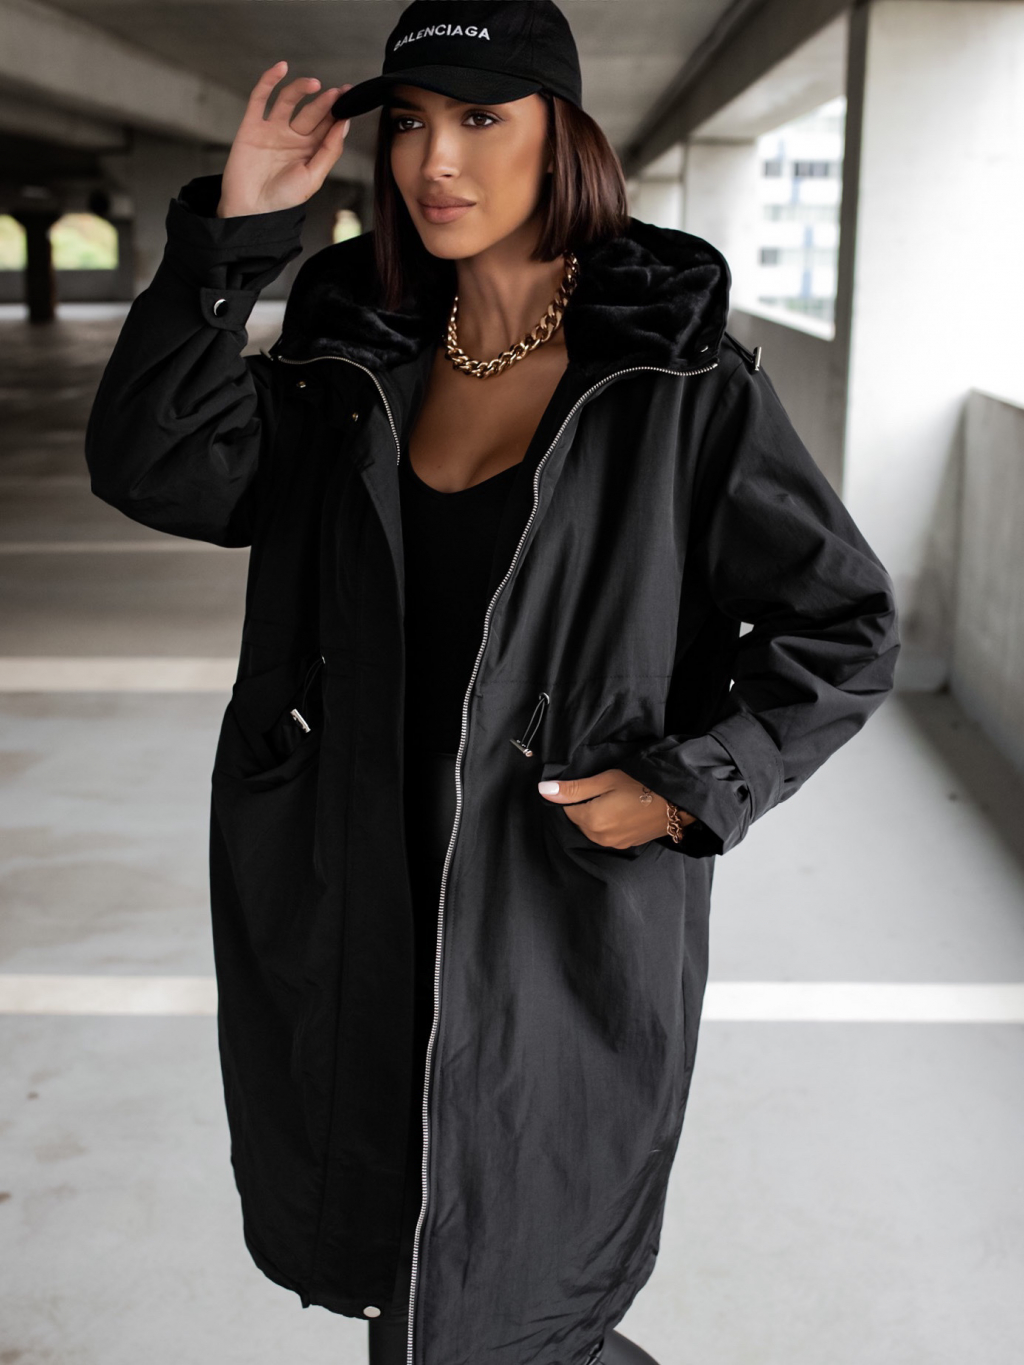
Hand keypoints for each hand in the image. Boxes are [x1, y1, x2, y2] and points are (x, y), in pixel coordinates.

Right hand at [217, 61, 353, 216]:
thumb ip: (329, 152)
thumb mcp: (312, 178)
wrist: (250, 208)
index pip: (327, 126)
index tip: (350, 98)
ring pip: (289, 100)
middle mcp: (292, 137)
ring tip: (314, 84)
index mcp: (309, 151)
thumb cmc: (282, 199)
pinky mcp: (252, 125)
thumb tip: (343, 126)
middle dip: (326, 101)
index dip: (339, 112)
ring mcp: (272, 129)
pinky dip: (268, 81)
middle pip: (312, 112)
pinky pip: (260, 98)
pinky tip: (280, 69)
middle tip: (339, 91)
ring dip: (301, 89)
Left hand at [537, 768, 696, 848]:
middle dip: (584, 806)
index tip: (590, 784)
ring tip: (615, 798)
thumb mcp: (606, 780)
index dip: (574, 794)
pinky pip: (607, 834)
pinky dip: (610, 822)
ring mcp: (614, 844)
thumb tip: (544, 790)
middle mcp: (599, 838)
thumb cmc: (642, 785)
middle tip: (604, 789)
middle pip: (579, 820)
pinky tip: (623, 809)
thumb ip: (574, 789)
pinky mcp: (626, 844)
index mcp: (591, 821)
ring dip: (597, 815)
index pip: (566, 809)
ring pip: (592, 828)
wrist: (677, 802)